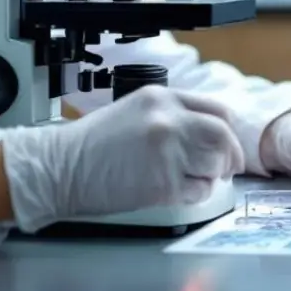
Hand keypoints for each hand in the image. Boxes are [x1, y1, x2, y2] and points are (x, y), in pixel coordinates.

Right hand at [0, 86, 244, 231]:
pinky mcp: (162, 183)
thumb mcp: (135, 110)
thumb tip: (205, 132)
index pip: (217, 109)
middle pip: (222, 135)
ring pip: (215, 163)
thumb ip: (171, 113)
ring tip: (196, 179)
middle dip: (230, 154)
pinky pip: (198, 190)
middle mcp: (168, 120)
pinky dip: (197, 194)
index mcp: (162, 97)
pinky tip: (180, 192)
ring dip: (212, 175)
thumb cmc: (92, 143)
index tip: (227, 144)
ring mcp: (167, 151)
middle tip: (226, 167)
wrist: (61, 167)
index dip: (227, 130)